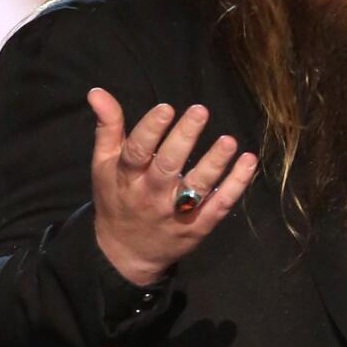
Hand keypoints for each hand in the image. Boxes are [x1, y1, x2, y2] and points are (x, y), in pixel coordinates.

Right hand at [86, 88, 257, 284]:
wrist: (126, 254)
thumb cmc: (117, 198)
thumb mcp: (104, 165)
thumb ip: (108, 127)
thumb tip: (97, 92)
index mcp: (127, 177)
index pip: (136, 152)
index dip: (150, 130)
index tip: (166, 108)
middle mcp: (151, 195)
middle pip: (167, 166)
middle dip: (184, 138)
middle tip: (200, 110)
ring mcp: (176, 213)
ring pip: (196, 187)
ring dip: (215, 163)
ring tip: (229, 141)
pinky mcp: (197, 227)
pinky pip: (219, 206)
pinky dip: (236, 186)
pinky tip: (249, 162)